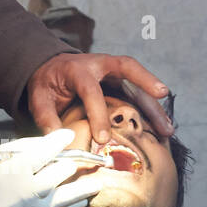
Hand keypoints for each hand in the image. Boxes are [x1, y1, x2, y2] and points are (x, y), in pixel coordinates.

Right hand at [0, 128, 100, 206]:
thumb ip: (18, 151)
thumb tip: (48, 145)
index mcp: (4, 173)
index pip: (41, 153)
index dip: (58, 141)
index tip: (68, 135)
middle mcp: (18, 195)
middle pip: (58, 175)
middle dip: (75, 163)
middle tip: (87, 156)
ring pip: (64, 198)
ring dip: (84, 187)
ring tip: (98, 179)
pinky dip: (72, 206)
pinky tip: (82, 199)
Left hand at [27, 53, 174, 142]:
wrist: (51, 71)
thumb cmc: (47, 84)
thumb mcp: (38, 98)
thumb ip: (46, 118)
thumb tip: (58, 140)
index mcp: (78, 69)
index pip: (91, 90)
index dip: (97, 114)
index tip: (102, 138)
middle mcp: (101, 65)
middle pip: (127, 69)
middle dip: (146, 81)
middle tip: (162, 95)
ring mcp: (113, 73)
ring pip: (138, 84)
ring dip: (154, 104)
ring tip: (167, 128)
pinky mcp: (121, 83)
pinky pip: (139, 94)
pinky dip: (151, 110)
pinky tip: (161, 128)